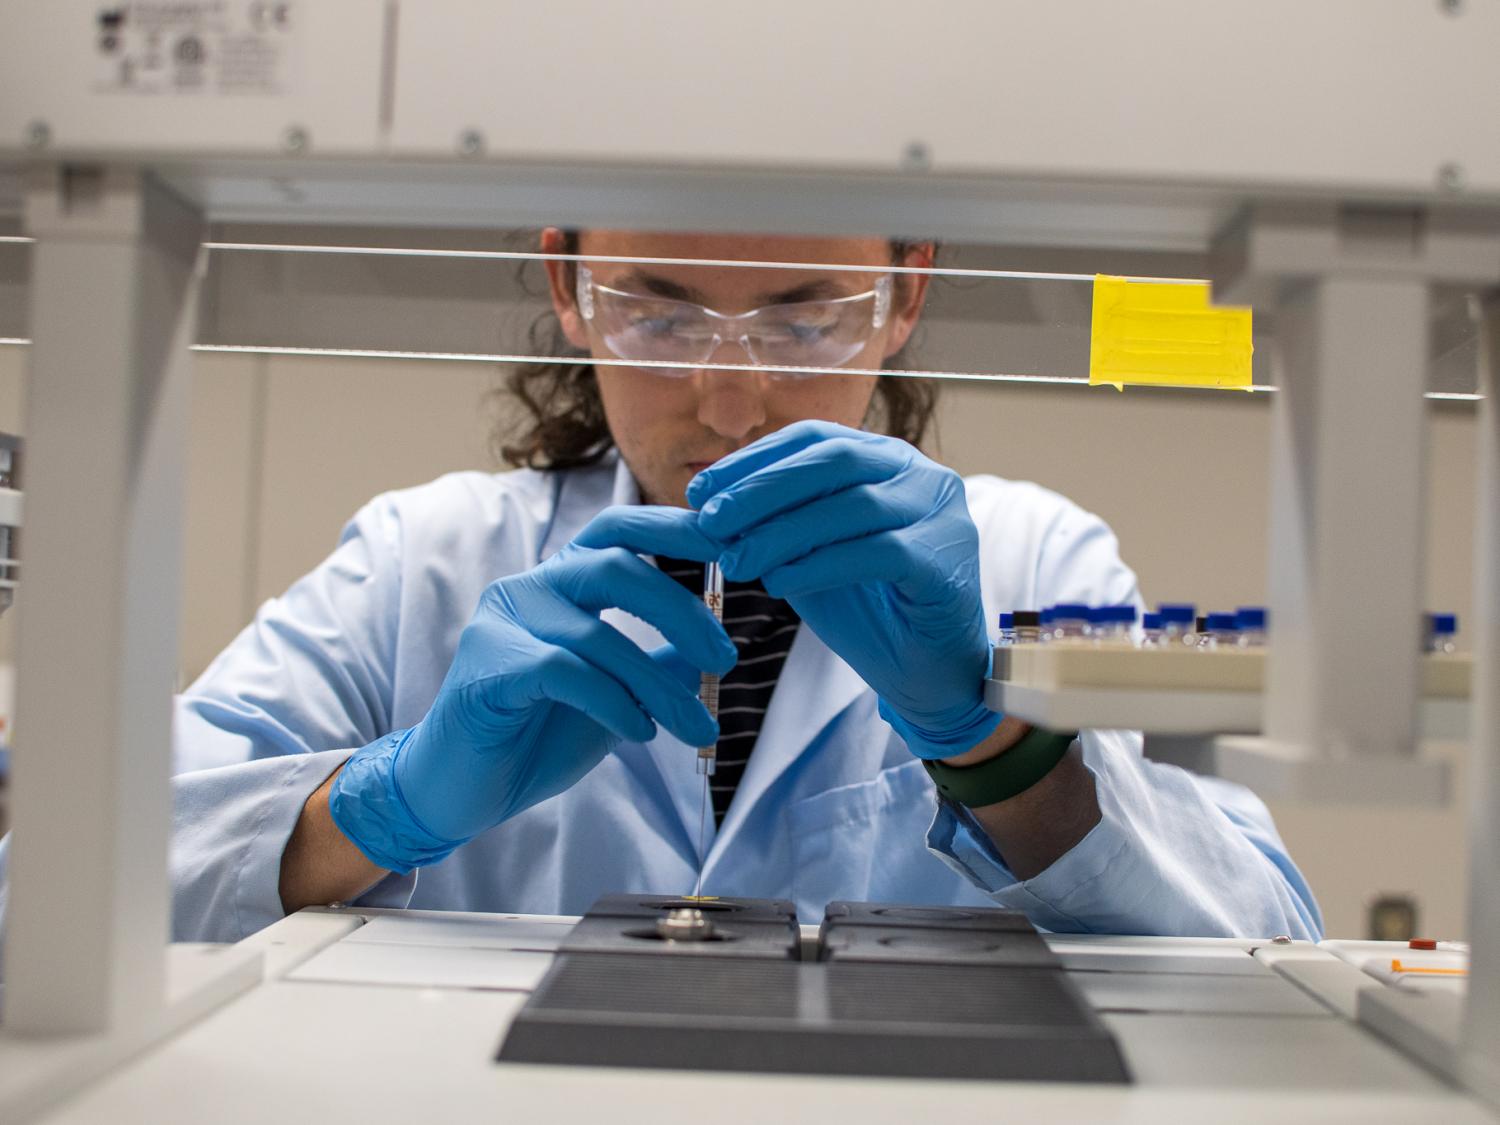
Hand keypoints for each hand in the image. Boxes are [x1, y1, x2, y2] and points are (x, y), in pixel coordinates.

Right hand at [329, 506, 735, 872]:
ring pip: (596, 634)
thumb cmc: (536, 736)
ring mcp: (502, 623)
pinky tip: (640, 733)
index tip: (729, 542)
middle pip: (615, 567)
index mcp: (560, 583)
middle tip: (725, 658)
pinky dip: (614, 703)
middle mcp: (529, 588)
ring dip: (657, 686)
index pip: (617, 529)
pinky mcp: (487, 667)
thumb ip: (656, 668)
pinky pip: (564, 672)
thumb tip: (713, 651)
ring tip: (696, 726)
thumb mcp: (616, 698)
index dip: (672, 527)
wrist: (462, 791)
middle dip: (680, 611)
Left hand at [688, 421, 998, 759]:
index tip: (700, 492)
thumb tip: (706, 511)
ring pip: (853, 506)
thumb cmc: (869, 607)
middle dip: (763, 491)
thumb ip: (774, 526)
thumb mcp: (809, 554)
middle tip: (712, 523)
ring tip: (736, 563)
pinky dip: (821, 566)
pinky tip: (780, 584)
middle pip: (833, 461)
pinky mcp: (946, 561)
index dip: (753, 461)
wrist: (926, 670)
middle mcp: (920, 474)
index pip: (813, 439)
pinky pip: (877, 553)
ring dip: (783, 533)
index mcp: (885, 458)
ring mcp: (941, 514)